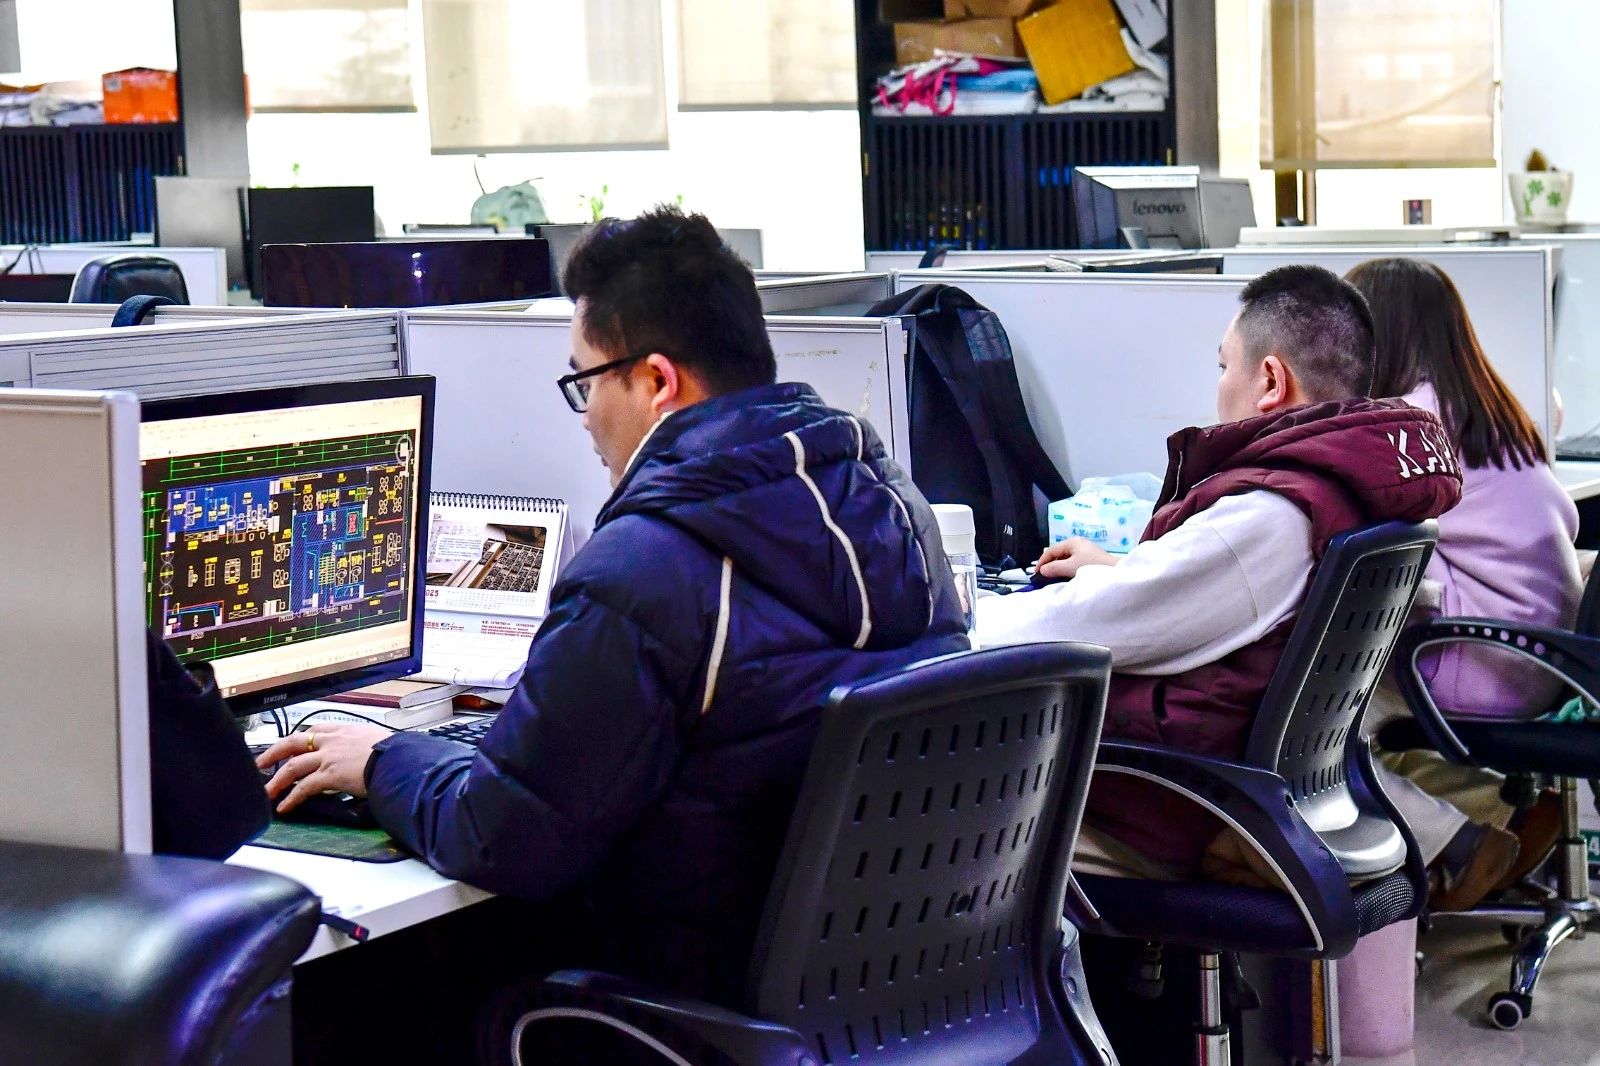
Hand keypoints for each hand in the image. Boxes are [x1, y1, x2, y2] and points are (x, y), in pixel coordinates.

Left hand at [256, 722, 390, 814]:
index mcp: (345, 730)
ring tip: (266, 792)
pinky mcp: (328, 775)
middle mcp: (332, 741)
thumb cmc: (396, 752)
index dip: (300, 739)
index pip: (315, 729)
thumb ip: (367, 748)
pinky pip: (303, 787)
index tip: (291, 745)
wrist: (398, 759)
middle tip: (261, 762)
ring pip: (292, 766)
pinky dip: (291, 798)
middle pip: (293, 742)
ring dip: (276, 780)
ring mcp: (328, 757)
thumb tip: (371, 758)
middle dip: (274, 752)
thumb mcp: (379, 741)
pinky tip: (284, 807)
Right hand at [1034, 538, 1119, 581]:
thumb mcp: (1070, 568)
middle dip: (1050, 564)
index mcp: (1072, 542)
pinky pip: (1074, 562)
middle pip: (1058, 553)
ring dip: (1059, 567)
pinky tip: (1066, 576)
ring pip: (1066, 558)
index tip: (1036, 574)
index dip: (1042, 562)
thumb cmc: (1092, 567)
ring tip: (1054, 577)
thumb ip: (1054, 568)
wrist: (1116, 572)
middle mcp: (1078, 543)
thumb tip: (1042, 570)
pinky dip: (1067, 568)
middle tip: (1044, 576)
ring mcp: (1086, 550)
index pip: (1051, 550)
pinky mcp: (1091, 558)